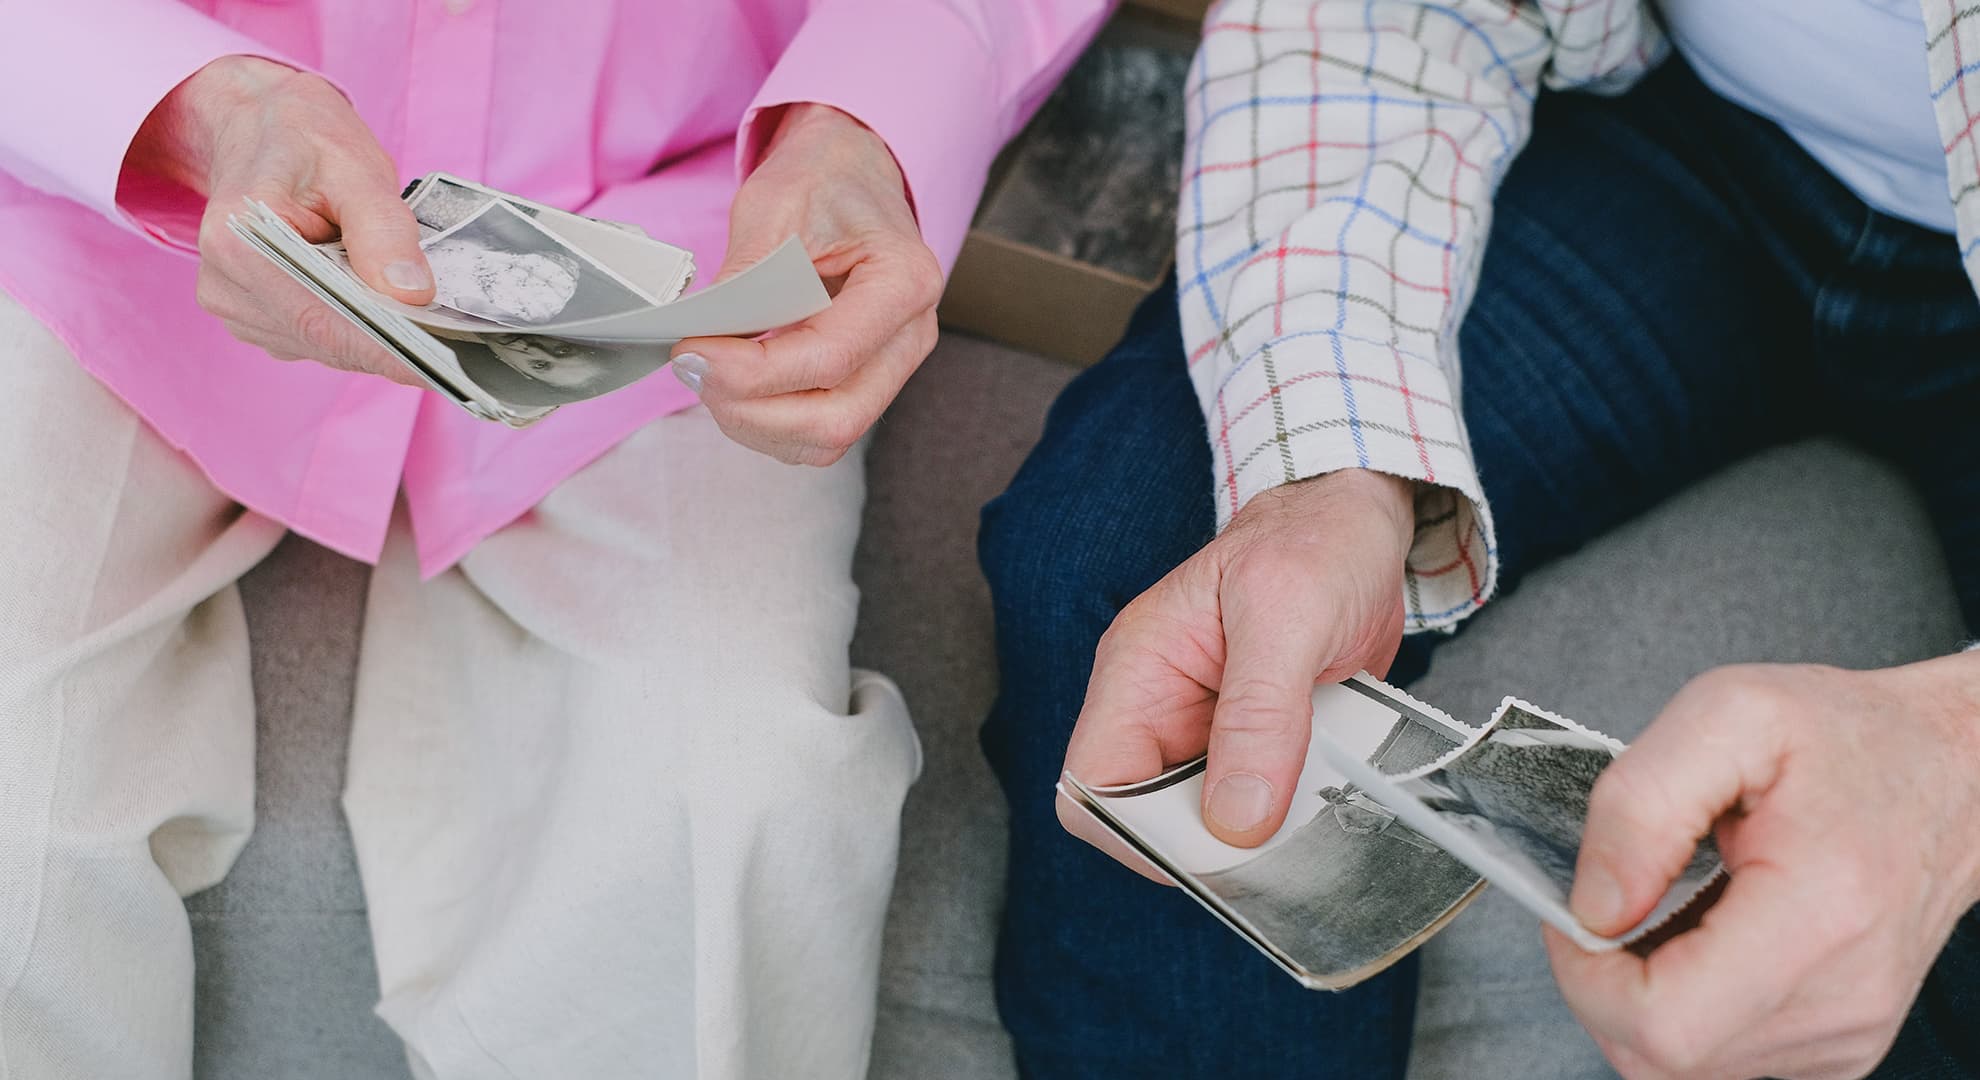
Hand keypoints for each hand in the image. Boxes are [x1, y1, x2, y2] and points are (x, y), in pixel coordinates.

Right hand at [128, 55, 433, 381]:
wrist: (260, 128)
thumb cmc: (306, 141)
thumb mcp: (354, 168)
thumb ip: (383, 229)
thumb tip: (411, 294)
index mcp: (238, 243)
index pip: (322, 321)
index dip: (387, 349)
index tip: (444, 367)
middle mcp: (226, 286)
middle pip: (326, 340)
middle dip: (392, 345)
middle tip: (458, 345)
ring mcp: (236, 308)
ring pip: (326, 347)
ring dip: (376, 338)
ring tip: (425, 320)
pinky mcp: (255, 317)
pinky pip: (318, 340)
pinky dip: (358, 330)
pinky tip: (385, 308)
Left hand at [669, 103, 941, 465]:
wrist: (851, 174)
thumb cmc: (824, 179)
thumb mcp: (774, 205)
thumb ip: (744, 278)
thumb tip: (702, 344)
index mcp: (904, 281)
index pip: (829, 358)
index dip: (752, 371)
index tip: (692, 351)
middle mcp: (910, 336)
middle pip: (835, 419)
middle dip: (751, 410)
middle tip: (694, 369)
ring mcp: (892, 367)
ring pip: (825, 439)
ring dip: (754, 422)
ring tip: (708, 374)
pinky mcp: (866, 383)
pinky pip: (816, 432)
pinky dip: (765, 421)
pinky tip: (734, 383)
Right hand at [1057, 470, 1416, 877]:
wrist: (1362, 520)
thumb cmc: (1313, 542)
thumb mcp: (1287, 616)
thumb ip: (1260, 715)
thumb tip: (1235, 817)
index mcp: (1138, 673)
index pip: (1091, 783)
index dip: (1135, 833)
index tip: (1210, 853)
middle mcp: (1162, 710)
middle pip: (1147, 818)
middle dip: (1208, 843)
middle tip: (1278, 846)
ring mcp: (1210, 732)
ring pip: (1208, 823)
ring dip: (1260, 836)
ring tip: (1314, 819)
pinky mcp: (1259, 745)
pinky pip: (1260, 806)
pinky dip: (1294, 818)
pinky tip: (1333, 802)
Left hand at [1546, 656, 1979, 1078]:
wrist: (1951, 774)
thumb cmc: (1848, 741)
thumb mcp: (1727, 714)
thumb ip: (1640, 807)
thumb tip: (1594, 906)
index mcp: (1817, 915)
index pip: (1663, 1022)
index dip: (1587, 976)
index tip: (1579, 914)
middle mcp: (1842, 999)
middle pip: (1663, 1059)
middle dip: (1602, 986)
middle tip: (1614, 901)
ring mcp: (1846, 1035)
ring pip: (1684, 1070)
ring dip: (1642, 1000)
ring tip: (1666, 914)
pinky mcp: (1839, 1048)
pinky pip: (1722, 1063)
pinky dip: (1684, 1013)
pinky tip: (1698, 946)